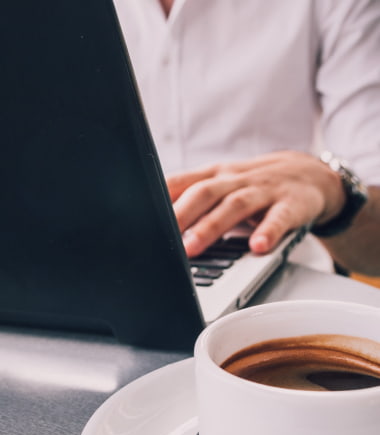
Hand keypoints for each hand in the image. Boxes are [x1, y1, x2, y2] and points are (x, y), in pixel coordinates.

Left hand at [165, 150, 344, 256]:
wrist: (307, 174)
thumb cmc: (253, 185)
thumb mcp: (220, 185)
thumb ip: (189, 197)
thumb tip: (150, 217)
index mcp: (214, 176)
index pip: (181, 183)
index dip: (159, 199)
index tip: (140, 220)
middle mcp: (235, 180)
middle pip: (203, 193)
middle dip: (180, 215)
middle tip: (162, 238)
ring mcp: (263, 191)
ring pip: (234, 205)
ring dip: (211, 226)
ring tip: (193, 247)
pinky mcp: (291, 205)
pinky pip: (279, 218)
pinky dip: (268, 232)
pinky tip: (257, 247)